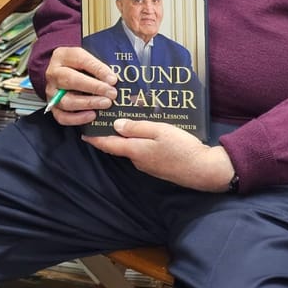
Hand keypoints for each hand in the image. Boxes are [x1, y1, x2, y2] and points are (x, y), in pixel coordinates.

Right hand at [44, 46, 116, 126]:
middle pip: (71, 81)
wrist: (62, 72)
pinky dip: (78, 118)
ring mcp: (51, 92)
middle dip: (94, 88)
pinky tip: (92, 115)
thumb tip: (111, 80)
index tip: (113, 79)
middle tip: (111, 93)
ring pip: (66, 101)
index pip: (80, 60)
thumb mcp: (86, 58)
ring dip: (88, 103)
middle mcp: (53, 74)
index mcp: (62, 56)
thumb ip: (97, 66)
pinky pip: (62, 116)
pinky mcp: (52, 107)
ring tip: (105, 103)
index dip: (98, 70)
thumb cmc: (77, 65)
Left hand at [84, 120, 235, 192]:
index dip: (95, 139)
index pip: (109, 145)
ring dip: (128, 136)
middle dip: (112, 133)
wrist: (203, 170)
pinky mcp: (158, 166)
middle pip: (119, 146)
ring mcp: (148, 165)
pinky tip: (147, 132)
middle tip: (107, 117)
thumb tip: (116, 125)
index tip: (84, 133)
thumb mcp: (159, 131)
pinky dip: (140, 141)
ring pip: (132, 148)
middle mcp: (138, 160)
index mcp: (135, 150)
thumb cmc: (182, 148)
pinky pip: (143, 151)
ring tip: (127, 119)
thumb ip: (137, 128)